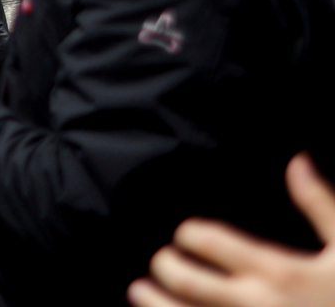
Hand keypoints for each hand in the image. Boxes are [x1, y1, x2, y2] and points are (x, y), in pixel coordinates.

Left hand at [129, 153, 334, 306]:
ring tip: (137, 292)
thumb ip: (321, 205)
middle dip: (166, 265)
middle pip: (184, 279)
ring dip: (153, 303)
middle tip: (160, 260)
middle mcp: (251, 304)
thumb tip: (297, 161)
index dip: (189, 234)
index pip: (208, 241)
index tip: (185, 234)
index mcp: (276, 272)